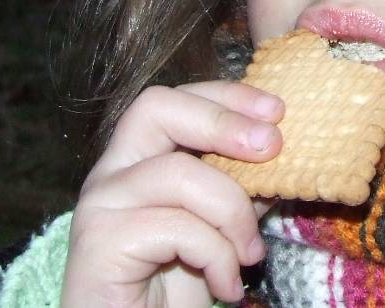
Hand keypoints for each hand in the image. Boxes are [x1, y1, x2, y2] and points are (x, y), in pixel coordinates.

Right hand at [61, 81, 283, 306]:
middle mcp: (110, 172)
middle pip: (156, 107)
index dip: (227, 97)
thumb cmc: (175, 287)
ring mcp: (100, 205)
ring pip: (179, 173)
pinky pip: (178, 228)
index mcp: (138, 159)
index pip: (175, 99)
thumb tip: (285, 148)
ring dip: (233, 213)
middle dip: (222, 119)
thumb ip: (242, 185)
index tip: (278, 110)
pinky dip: (217, 256)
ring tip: (251, 255)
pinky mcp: (99, 244)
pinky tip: (226, 286)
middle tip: (271, 146)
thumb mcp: (221, 225)